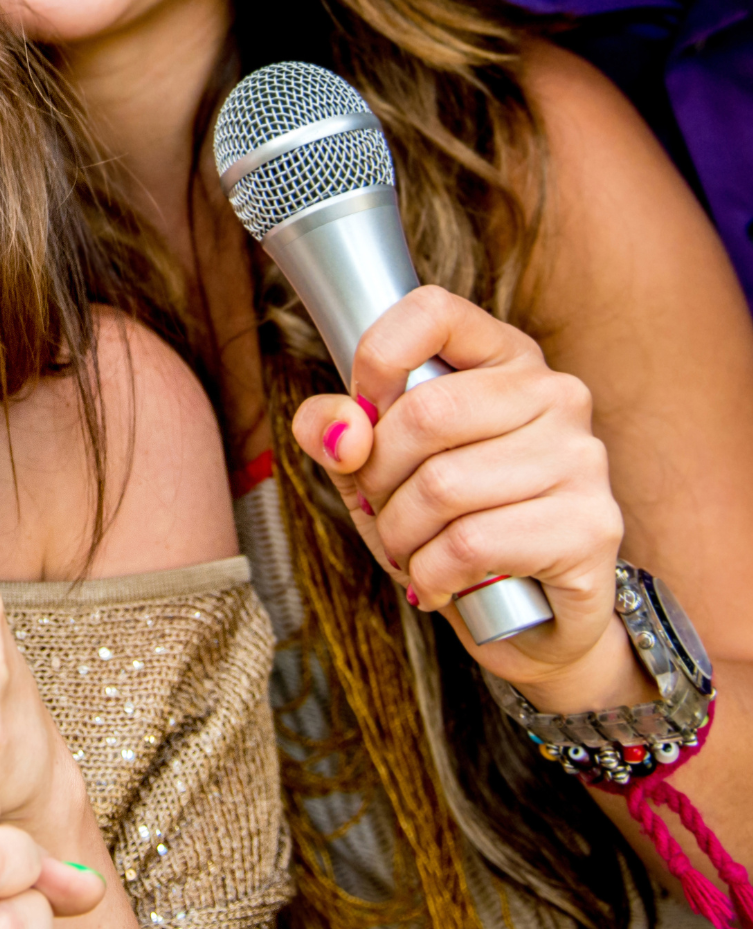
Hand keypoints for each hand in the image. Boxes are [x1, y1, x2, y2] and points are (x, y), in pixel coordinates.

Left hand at [291, 286, 640, 706]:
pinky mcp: (591, 527)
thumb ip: (337, 428)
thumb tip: (340, 430)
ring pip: (443, 487)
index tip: (365, 410)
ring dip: (399, 533)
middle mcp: (554, 393)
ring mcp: (581, 458)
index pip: (432, 311)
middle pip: (426, 414)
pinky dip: (432, 572)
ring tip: (408, 548)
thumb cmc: (446, 521)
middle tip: (380, 507)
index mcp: (502, 355)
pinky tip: (438, 581)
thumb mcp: (375, 464)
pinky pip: (472, 544)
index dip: (377, 358)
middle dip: (376, 475)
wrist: (531, 616)